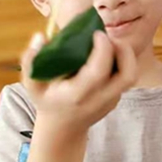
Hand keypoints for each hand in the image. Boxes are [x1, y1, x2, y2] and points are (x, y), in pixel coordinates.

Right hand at [21, 30, 137, 137]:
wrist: (63, 128)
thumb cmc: (47, 100)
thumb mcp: (32, 84)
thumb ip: (31, 60)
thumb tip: (41, 37)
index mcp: (76, 95)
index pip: (98, 72)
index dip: (103, 49)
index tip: (96, 33)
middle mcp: (98, 99)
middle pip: (127, 74)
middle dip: (122, 49)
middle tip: (107, 36)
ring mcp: (111, 100)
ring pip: (131, 74)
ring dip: (125, 53)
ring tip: (108, 42)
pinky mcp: (116, 97)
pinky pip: (125, 75)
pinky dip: (120, 60)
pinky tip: (104, 54)